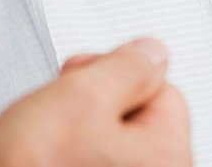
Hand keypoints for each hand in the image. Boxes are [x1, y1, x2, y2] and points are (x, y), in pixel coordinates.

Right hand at [0, 38, 191, 166]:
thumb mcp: (79, 97)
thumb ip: (126, 67)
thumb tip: (151, 54)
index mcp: (170, 157)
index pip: (161, 89)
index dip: (112, 76)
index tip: (80, 81)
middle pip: (135, 124)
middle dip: (92, 112)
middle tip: (58, 120)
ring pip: (106, 151)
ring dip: (75, 143)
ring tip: (43, 151)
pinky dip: (65, 165)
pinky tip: (41, 166)